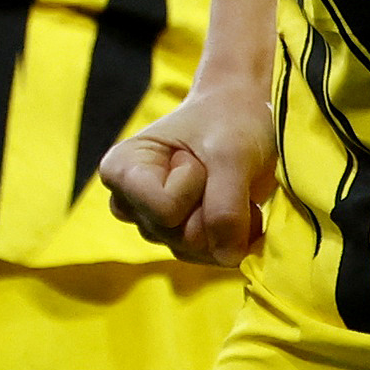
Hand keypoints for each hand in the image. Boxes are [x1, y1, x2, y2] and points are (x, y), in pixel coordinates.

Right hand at [100, 82, 277, 264]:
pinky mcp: (180, 236)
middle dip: (211, 204)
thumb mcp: (232, 153)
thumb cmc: (230, 120)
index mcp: (122, 169)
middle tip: (215, 166)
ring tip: (228, 181)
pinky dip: (234, 233)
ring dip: (226, 219)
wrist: (246, 112)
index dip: (193, 184)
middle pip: (177, 235)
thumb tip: (227, 258)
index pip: (164, 210)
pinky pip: (208, 256)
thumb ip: (226, 207)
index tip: (195, 153)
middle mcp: (130, 202)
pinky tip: (241, 205)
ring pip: (194, 249)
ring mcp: (155, 223)